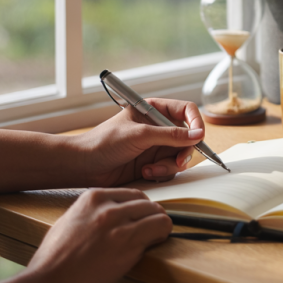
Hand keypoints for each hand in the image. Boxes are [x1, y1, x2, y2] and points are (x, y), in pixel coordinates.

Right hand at [25, 189, 172, 282]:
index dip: (140, 208)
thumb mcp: (70, 220)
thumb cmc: (54, 259)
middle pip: (147, 203)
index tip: (140, 217)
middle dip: (151, 215)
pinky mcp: (128, 244)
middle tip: (151, 228)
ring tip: (154, 236)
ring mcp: (119, 225)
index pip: (132, 194)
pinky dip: (162, 236)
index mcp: (92, 198)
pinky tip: (154, 243)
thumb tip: (114, 212)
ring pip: (158, 214)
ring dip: (160, 225)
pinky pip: (160, 230)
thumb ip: (93, 212)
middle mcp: (107, 207)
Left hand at [73, 98, 205, 186]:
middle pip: (188, 136)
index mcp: (153, 110)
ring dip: (169, 165)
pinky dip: (161, 172)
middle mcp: (158, 127)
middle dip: (184, 151)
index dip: (196, 122)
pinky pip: (170, 168)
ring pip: (180, 155)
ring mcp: (156, 145)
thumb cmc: (103, 143)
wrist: (83, 166)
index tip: (198, 136)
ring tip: (150, 169)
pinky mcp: (153, 162)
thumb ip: (170, 135)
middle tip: (177, 162)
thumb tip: (197, 134)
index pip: (186, 110)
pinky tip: (145, 172)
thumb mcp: (139, 135)